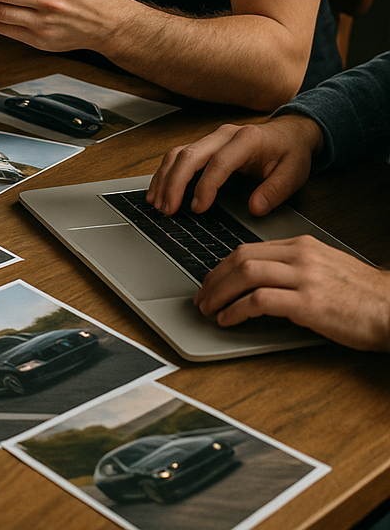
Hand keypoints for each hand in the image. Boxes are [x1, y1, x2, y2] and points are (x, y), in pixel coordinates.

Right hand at [147, 114, 323, 215]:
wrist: (289, 133)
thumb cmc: (290, 153)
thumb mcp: (294, 173)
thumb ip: (275, 191)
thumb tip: (255, 208)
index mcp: (247, 139)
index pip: (218, 163)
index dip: (205, 187)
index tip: (198, 209)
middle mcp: (224, 134)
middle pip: (189, 155)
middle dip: (174, 183)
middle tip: (168, 209)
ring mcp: (211, 137)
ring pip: (178, 153)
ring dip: (164, 178)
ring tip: (158, 203)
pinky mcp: (204, 144)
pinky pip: (178, 155)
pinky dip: (165, 173)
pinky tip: (159, 189)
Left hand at [195, 235, 389, 350]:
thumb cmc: (363, 295)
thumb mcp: (325, 268)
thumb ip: (293, 267)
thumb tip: (258, 280)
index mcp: (302, 245)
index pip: (249, 249)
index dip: (223, 266)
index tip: (212, 281)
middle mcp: (300, 256)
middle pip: (240, 259)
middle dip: (214, 279)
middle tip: (202, 297)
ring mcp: (304, 278)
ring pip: (245, 275)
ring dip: (219, 294)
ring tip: (209, 309)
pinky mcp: (309, 303)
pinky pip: (259, 301)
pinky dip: (236, 310)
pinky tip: (228, 319)